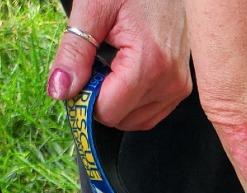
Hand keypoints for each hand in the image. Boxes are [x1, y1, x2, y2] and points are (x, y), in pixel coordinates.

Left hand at [47, 0, 190, 130]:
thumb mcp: (93, 10)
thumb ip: (74, 52)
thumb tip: (60, 90)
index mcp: (150, 63)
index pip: (109, 110)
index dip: (85, 97)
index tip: (79, 74)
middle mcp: (170, 82)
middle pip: (122, 119)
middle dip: (101, 98)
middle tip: (96, 64)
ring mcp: (178, 88)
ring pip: (136, 121)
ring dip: (117, 102)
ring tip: (112, 66)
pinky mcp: (181, 90)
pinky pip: (150, 114)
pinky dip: (132, 103)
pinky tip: (125, 75)